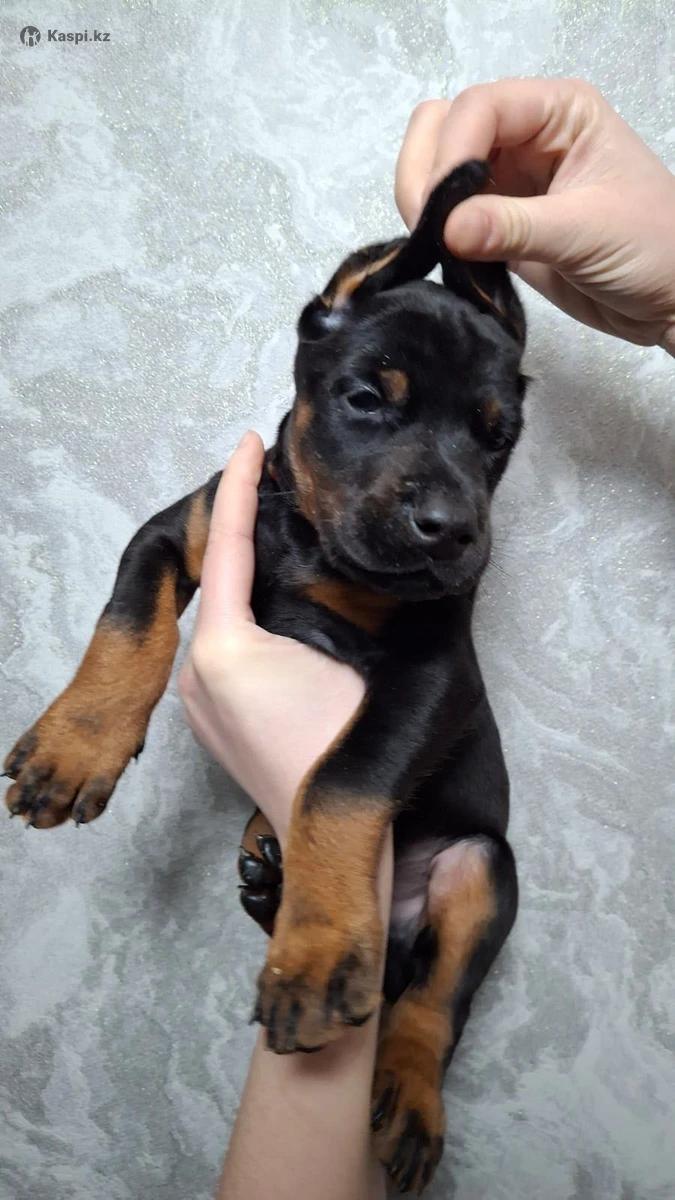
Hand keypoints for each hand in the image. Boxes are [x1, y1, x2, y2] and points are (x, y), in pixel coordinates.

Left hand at [179, 431, 365, 844]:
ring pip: (225, 621)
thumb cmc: (347, 752)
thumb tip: (347, 559)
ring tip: (292, 556)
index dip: (239, 487)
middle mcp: (196, 672)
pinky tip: (284, 623)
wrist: (332, 839)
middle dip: (250, 538)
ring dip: (252, 587)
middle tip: (282, 493)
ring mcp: (197, 701)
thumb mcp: (358, 664)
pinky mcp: (209, 721)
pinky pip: (225, 654)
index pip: (228, 547)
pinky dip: (247, 626)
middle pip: (224, 584)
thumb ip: (336, 605)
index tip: (249, 442)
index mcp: (224, 650)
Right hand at [396, 78, 674, 351]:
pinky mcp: (497, 223)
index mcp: (559, 112)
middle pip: (444, 129)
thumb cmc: (655, 249)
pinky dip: (435, 235)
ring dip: (425, 205)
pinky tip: (446, 260)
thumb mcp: (587, 232)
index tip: (441, 210)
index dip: (451, 152)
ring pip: (437, 172)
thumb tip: (447, 229)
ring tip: (436, 249)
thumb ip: (515, 227)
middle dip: (428, 174)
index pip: (479, 108)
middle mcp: (527, 136)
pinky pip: (447, 218)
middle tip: (428, 231)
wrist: (671, 301)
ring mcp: (509, 179)